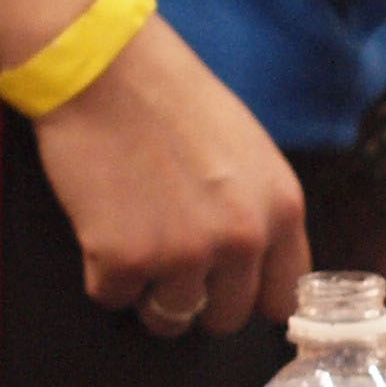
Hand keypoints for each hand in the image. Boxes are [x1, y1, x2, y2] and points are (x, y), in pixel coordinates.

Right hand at [29, 14, 312, 334]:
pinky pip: (112, 297)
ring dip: (148, 291)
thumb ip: (259, 210)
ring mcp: (182, 254)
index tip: (228, 289)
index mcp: (281, 208)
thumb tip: (255, 265)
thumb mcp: (248, 152)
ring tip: (133, 237)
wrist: (104, 66)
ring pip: (169, 319)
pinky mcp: (122, 260)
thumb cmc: (172, 97)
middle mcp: (241, 238)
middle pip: (226, 318)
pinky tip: (101, 223)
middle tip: (168, 259)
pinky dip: (102, 272)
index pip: (284, 296)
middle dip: (197, 299)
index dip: (251, 296)